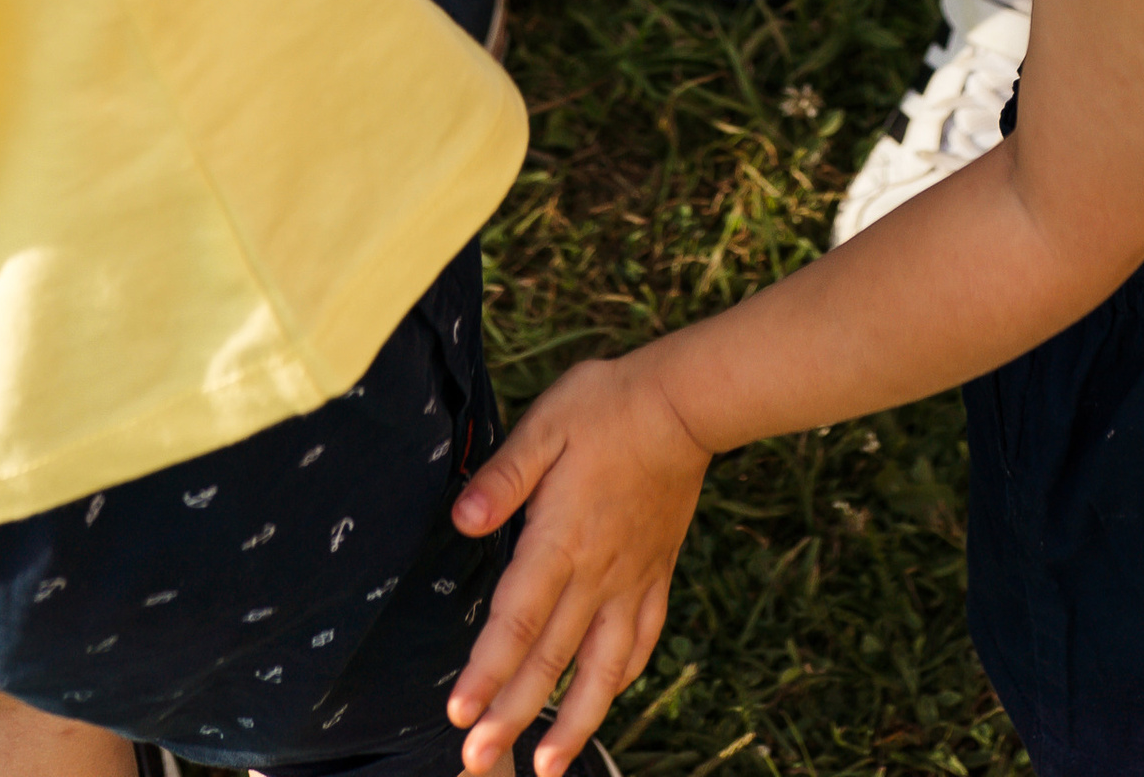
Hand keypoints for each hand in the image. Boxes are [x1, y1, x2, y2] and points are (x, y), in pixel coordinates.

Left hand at [446, 353, 710, 776]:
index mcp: (562, 540)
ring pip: (600, 667)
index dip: (486, 671)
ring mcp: (631, 580)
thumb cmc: (606, 406)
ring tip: (548, 768)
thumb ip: (504, 477)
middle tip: (478, 761)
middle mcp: (597, 574)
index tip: (459, 715)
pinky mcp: (656, 575)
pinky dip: (619, 679)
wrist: (684, 403)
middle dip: (512, 715)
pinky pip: (640, 641)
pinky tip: (604, 699)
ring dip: (573, 721)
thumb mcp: (545, 424)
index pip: (517, 620)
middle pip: (550, 658)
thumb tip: (461, 519)